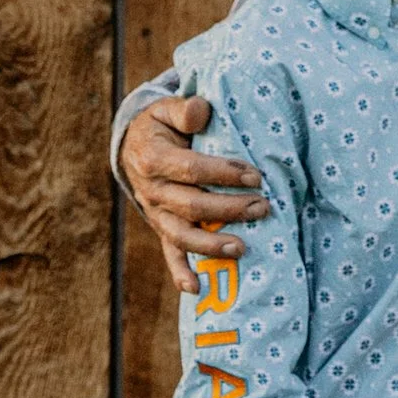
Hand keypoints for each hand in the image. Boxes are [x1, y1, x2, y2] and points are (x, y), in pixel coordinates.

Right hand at [125, 98, 272, 295]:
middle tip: (263, 207)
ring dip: (211, 244)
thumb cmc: (162, 125)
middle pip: (191, 205)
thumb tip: (201, 110)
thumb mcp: (166, 109)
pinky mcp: (161, 228)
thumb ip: (184, 110)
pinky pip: (170, 254)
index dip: (223, 173)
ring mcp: (156, 214)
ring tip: (242, 248)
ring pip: (181, 235)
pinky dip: (180, 273)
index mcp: (153, 158)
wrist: (135, 146)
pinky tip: (196, 289)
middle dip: (229, 208)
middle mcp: (152, 191)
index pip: (192, 169)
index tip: (255, 175)